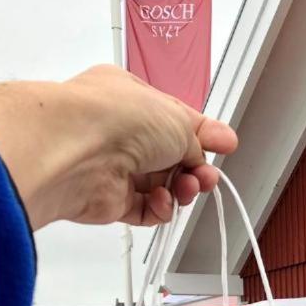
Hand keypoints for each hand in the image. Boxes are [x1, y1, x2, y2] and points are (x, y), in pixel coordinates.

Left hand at [0, 65, 238, 228]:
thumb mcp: (178, 120)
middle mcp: (118, 130)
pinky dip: (160, 208)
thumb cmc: (123, 119)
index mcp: (130, 97)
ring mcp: (112, 165)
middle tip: (208, 176)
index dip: (202, 134)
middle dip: (196, 167)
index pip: (173, 118)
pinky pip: (145, 208)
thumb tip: (202, 157)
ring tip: (188, 188)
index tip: (226, 146)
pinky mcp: (108, 199)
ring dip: (182, 189)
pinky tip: (163, 201)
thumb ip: (198, 141)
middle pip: (170, 155)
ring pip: (161, 184)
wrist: (79, 150)